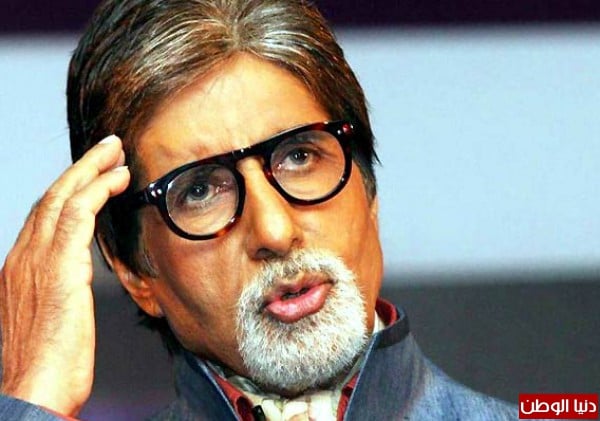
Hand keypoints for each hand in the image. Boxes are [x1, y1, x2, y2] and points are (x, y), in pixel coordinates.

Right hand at [0, 135, 129, 415]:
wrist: (35, 389)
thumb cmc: (48, 364)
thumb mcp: (51, 319)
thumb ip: (60, 291)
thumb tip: (75, 283)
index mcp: (21, 268)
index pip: (44, 216)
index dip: (70, 190)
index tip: (91, 176)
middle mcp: (24, 256)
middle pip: (51, 197)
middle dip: (81, 168)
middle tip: (107, 149)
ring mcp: (38, 258)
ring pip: (64, 195)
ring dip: (91, 168)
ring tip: (116, 152)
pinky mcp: (59, 264)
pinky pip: (77, 211)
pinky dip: (97, 188)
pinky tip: (117, 178)